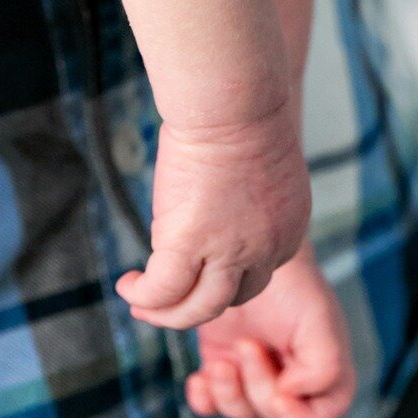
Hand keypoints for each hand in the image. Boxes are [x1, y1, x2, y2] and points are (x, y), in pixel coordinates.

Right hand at [115, 101, 311, 327]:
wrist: (234, 103)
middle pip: (234, 298)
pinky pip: (164, 290)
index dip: (227, 276)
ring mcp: (231, 251)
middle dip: (199, 304)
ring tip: (142, 306)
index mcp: (288, 227)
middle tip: (168, 303)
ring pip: (201, 309)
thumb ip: (246, 199)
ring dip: (169, 314)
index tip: (200, 271)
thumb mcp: (260, 169)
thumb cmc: (243, 115)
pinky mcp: (191, 244)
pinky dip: (144, 296)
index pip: (259, 272)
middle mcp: (266, 248)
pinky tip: (128, 286)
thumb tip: (215, 207)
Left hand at [185, 242, 355, 417]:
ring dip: (229, 394)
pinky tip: (200, 377)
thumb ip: (324, 364)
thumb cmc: (290, 280)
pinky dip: (204, 400)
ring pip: (242, 413)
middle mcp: (290, 374)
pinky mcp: (222, 365)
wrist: (243, 250)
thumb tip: (291, 396)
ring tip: (221, 363)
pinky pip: (211, 405)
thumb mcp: (317, 316)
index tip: (281, 398)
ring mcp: (254, 373)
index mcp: (323, 363)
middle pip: (276, 415)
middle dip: (258, 386)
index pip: (326, 411)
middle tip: (248, 345)